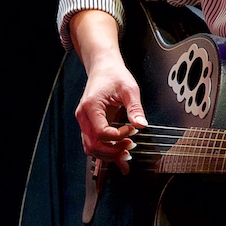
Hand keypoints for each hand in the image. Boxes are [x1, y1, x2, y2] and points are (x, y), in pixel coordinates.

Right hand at [75, 56, 147, 174]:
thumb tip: (142, 125)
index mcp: (90, 106)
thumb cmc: (114, 75)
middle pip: (93, 145)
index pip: (102, 132)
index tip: (133, 130)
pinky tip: (117, 158)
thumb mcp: (129, 89)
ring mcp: (83, 121)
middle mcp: (83, 116)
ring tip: (126, 156)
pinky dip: (104, 152)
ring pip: (90, 147)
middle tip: (131, 149)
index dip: (118, 136)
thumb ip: (135, 108)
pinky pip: (93, 143)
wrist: (103, 67)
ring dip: (108, 155)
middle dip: (113, 151)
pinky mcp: (88, 124)